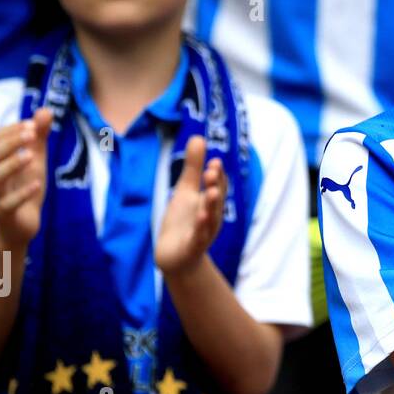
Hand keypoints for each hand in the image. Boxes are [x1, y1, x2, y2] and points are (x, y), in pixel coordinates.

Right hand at [0, 108, 52, 247]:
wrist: (21, 224)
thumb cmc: (25, 187)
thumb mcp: (36, 160)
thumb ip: (39, 137)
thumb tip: (45, 110)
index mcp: (0, 160)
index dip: (12, 130)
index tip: (32, 124)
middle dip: (11, 142)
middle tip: (32, 133)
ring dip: (12, 165)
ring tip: (30, 156)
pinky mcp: (5, 213)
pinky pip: (7, 203)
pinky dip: (21, 193)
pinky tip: (36, 183)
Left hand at [155, 135, 225, 275]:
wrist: (175, 256)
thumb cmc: (184, 221)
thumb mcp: (186, 190)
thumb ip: (194, 166)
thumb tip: (199, 137)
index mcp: (210, 201)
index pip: (217, 184)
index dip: (216, 174)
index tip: (213, 161)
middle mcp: (211, 215)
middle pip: (216, 199)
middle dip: (215, 185)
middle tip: (211, 170)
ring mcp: (203, 231)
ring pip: (210, 217)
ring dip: (212, 205)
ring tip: (211, 192)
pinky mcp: (193, 246)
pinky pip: (198, 236)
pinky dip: (200, 227)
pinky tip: (200, 216)